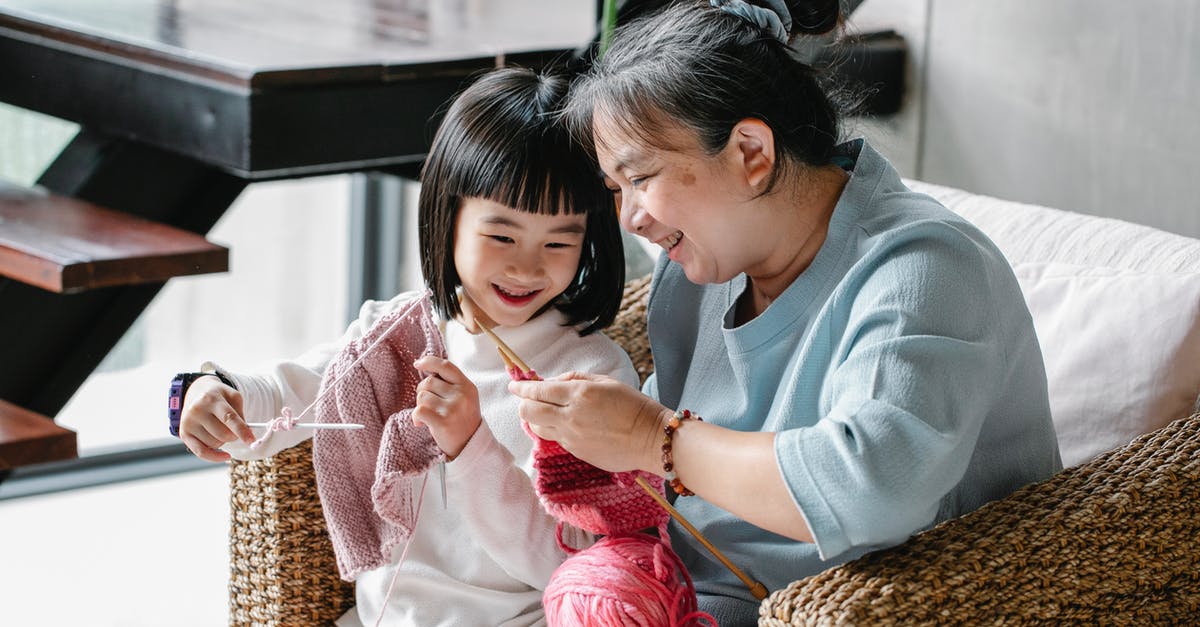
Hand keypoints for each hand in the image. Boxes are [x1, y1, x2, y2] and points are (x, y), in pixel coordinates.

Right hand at [179, 375, 253, 461]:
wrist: (195, 392)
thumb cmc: (218, 396)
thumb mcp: (233, 396)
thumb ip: (241, 414)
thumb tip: (246, 434)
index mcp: (212, 399)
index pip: (229, 418)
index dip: (242, 430)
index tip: (251, 441)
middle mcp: (197, 410)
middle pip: (223, 434)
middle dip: (234, 435)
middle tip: (234, 430)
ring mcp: (188, 422)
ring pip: (214, 443)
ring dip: (223, 441)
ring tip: (220, 429)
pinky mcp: (183, 433)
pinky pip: (201, 452)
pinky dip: (215, 457)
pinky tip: (225, 455)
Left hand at [411, 356, 482, 458]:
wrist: (470, 445)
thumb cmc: (462, 420)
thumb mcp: (465, 397)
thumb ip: (450, 383)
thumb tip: (426, 369)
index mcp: (467, 386)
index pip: (446, 366)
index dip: (429, 361)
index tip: (418, 364)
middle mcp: (462, 395)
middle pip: (429, 382)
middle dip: (422, 391)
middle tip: (428, 404)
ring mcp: (453, 408)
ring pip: (422, 396)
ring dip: (419, 405)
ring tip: (428, 416)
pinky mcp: (442, 422)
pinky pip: (419, 410)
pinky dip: (415, 417)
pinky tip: (421, 423)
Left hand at [508, 372, 670, 473]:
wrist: (650, 439)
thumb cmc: (633, 406)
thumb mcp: (606, 382)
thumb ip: (576, 379)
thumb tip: (553, 383)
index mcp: (579, 394)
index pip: (538, 390)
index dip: (521, 387)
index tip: (514, 384)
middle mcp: (570, 417)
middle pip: (529, 411)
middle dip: (523, 403)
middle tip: (525, 398)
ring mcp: (571, 437)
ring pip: (538, 427)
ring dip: (536, 417)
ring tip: (545, 411)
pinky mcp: (576, 452)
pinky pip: (556, 438)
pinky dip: (555, 428)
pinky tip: (567, 423)